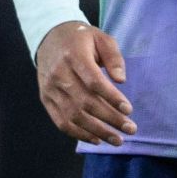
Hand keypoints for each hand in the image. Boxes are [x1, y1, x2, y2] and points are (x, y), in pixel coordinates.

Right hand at [36, 21, 135, 146]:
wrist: (49, 37)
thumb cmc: (81, 39)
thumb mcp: (101, 38)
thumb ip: (113, 57)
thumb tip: (121, 81)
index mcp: (74, 56)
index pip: (93, 81)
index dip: (111, 97)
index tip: (128, 109)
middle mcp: (59, 74)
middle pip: (85, 102)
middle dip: (110, 119)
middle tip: (130, 129)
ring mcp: (50, 89)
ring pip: (73, 116)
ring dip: (97, 131)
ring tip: (118, 140)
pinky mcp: (45, 99)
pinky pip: (61, 122)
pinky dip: (79, 134)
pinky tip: (97, 139)